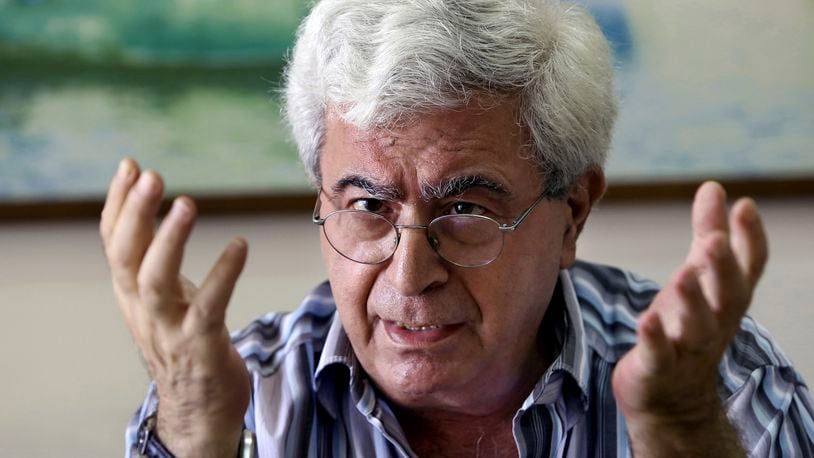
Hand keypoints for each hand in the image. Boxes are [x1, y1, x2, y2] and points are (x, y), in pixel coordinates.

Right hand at [100, 159, 249, 456]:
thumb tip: (149, 207)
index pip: (114, 243)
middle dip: (135, 214)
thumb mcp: (162, 297)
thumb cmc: (183, 342)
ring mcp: (169, 329)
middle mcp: (142, 309)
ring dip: (168, 241)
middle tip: (151, 176)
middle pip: (127, 257)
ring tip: (186, 204)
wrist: (198, 409)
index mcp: (131, 294)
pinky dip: (222, 274)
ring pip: (156, 282)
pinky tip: (239, 245)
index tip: (129, 165)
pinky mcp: (201, 345)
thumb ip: (154, 256)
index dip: (119, 204)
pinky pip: (209, 307)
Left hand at [611, 182, 767, 455]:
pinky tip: (645, 319)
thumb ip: (708, 232)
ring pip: (696, 326)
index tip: (744, 205)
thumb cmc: (687, 327)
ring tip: (683, 274)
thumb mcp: (700, 277)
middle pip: (727, 295)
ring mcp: (687, 349)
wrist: (671, 399)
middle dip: (723, 268)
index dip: (750, 239)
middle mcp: (714, 323)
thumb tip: (715, 187)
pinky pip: (658, 354)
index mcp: (726, 298)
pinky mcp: (658, 368)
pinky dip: (654, 338)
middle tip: (714, 240)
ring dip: (692, 301)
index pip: (749, 267)